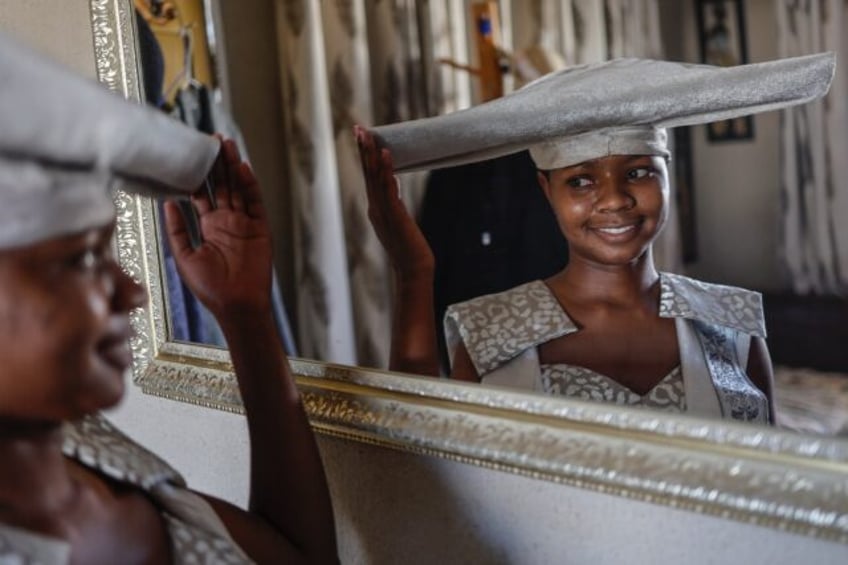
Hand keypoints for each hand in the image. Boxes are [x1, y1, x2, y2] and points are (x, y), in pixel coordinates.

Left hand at [164, 138, 273, 316]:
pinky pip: (255, 203)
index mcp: (208, 227)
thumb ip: (176, 230)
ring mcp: (244, 223)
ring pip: (238, 189)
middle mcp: (226, 221)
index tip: (190, 154)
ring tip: (226, 145)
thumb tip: (167, 203)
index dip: (197, 175)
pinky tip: (242, 169)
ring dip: (232, 167)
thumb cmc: (210, 288)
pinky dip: (249, 185)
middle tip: (211, 140)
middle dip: (216, 163)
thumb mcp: (185, 257)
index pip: (201, 194)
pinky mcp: (260, 228)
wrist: (237, 305)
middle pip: (221, 185)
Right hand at [354, 125, 434, 276]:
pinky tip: (386, 154)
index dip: (364, 157)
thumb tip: (392, 186)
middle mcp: (375, 208)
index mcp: (375, 209)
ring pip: (374, 177)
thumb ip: (393, 205)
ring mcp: (383, 211)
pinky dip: (386, 169)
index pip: (368, 177)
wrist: (413, 270)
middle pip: (367, 173)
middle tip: (358, 128)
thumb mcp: (398, 223)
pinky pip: (388, 187)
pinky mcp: (395, 215)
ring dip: (371, 155)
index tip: (361, 137)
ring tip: (369, 135)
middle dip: (363, 150)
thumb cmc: (409, 250)